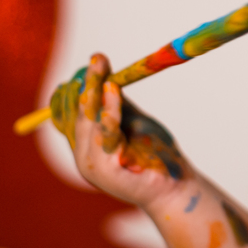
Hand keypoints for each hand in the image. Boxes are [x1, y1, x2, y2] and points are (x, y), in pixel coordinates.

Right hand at [50, 53, 193, 208]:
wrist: (176, 188)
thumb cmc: (156, 155)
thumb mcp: (134, 123)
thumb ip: (119, 105)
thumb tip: (108, 77)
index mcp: (87, 145)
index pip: (71, 112)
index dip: (79, 86)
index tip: (96, 61)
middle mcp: (83, 155)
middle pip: (77, 113)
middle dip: (87, 83)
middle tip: (98, 59)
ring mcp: (91, 164)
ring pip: (88, 121)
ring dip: (95, 92)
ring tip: (102, 69)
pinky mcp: (105, 170)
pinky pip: (105, 132)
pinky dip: (110, 109)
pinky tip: (115, 90)